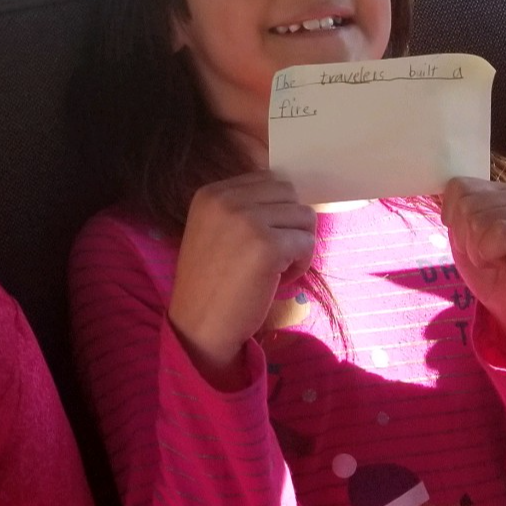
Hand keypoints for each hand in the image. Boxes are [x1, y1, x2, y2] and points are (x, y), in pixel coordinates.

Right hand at [167, 171, 316, 386]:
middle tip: (274, 255)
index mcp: (211, 193)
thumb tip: (288, 199)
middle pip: (290, 194)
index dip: (276, 210)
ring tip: (276, 268)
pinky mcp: (268, 246)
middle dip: (289, 224)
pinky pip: (307, 243)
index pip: (268, 180)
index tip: (262, 238)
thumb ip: (241, 209)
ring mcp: (248, 221)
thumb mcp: (213, 231)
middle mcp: (227, 200)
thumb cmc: (209, 283)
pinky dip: (301, 264)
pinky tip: (279, 280)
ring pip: (304, 217)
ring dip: (298, 244)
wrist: (199, 325)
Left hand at [443, 177, 505, 364]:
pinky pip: (498, 232)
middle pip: (468, 203)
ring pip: (480, 218)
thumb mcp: (464, 236)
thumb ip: (456, 210)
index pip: (460, 186)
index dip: (453, 218)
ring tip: (498, 261)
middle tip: (487, 256)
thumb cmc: (493, 275)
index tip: (471, 241)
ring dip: (479, 250)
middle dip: (466, 238)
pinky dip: (490, 255)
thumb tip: (440, 190)